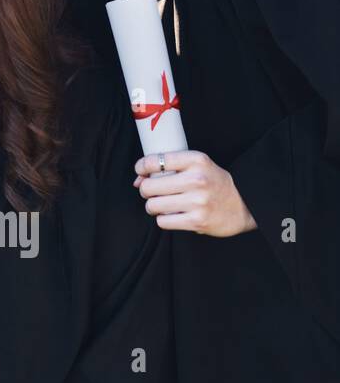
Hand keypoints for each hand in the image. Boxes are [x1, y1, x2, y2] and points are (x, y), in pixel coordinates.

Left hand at [133, 150, 256, 236]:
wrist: (245, 205)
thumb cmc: (214, 183)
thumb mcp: (197, 166)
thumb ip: (168, 167)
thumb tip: (138, 180)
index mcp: (197, 160)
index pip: (155, 161)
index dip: (141, 167)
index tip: (142, 172)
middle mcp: (197, 179)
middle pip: (149, 186)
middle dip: (146, 190)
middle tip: (154, 192)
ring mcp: (198, 201)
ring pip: (153, 205)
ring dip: (153, 206)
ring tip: (163, 205)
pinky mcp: (198, 221)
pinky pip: (163, 222)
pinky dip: (164, 219)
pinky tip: (173, 215)